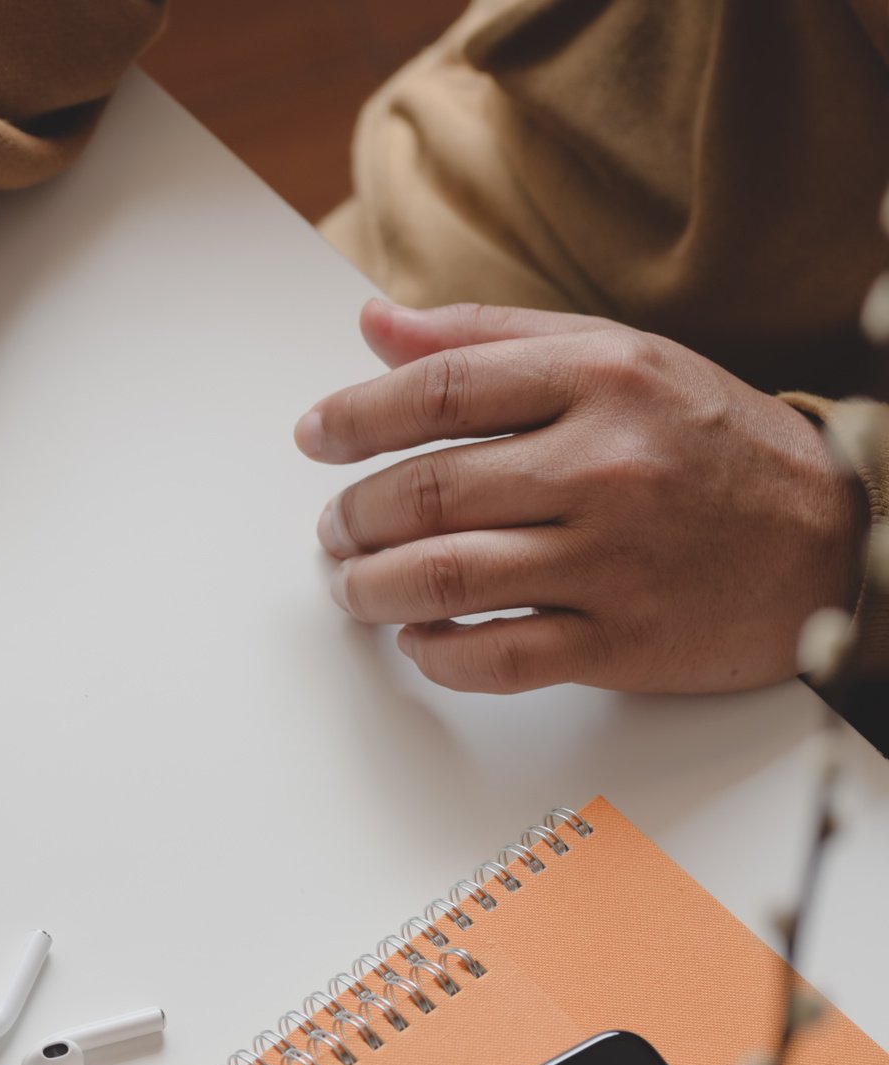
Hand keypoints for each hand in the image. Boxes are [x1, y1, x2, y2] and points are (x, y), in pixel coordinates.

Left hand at [298, 299, 865, 692]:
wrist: (835, 538)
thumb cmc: (709, 443)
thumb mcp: (617, 359)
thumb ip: (489, 338)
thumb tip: (375, 322)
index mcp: (602, 379)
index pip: (435, 391)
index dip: (353, 417)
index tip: (315, 438)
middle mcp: (606, 464)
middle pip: (426, 492)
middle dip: (352, 518)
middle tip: (335, 529)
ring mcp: (615, 557)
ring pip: (443, 577)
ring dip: (371, 588)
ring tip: (355, 585)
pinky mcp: (625, 640)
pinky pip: (496, 657)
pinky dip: (436, 653)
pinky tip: (422, 638)